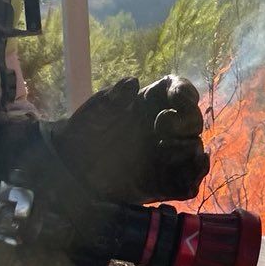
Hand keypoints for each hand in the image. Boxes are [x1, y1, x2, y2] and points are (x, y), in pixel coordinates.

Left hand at [50, 75, 209, 204]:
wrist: (70, 168)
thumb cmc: (83, 133)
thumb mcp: (94, 111)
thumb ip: (112, 97)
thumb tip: (132, 83)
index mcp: (150, 104)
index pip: (178, 91)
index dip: (184, 91)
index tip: (178, 96)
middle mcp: (164, 128)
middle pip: (191, 119)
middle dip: (184, 120)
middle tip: (160, 125)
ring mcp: (166, 155)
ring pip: (194, 148)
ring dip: (189, 147)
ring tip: (167, 149)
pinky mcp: (164, 182)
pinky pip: (190, 180)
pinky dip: (195, 176)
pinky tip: (187, 176)